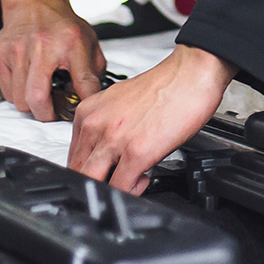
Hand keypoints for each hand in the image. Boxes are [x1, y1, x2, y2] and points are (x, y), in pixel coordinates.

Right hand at [0, 0, 106, 121]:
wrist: (35, 3)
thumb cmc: (61, 25)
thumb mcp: (89, 42)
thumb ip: (94, 72)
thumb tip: (90, 100)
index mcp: (71, 41)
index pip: (84, 81)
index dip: (85, 102)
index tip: (82, 110)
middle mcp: (42, 45)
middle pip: (37, 97)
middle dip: (46, 114)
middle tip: (53, 113)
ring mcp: (17, 49)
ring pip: (19, 99)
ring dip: (31, 104)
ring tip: (41, 93)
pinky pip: (7, 92)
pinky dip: (18, 95)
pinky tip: (28, 82)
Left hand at [68, 44, 235, 193]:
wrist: (191, 73)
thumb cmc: (164, 86)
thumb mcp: (119, 102)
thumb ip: (106, 126)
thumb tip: (106, 151)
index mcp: (89, 112)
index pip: (73, 155)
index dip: (88, 169)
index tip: (104, 172)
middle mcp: (96, 125)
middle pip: (78, 170)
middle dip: (96, 182)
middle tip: (116, 180)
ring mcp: (114, 140)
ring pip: (93, 181)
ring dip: (112, 188)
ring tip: (131, 179)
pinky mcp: (136, 153)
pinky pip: (121, 188)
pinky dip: (131, 191)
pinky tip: (144, 177)